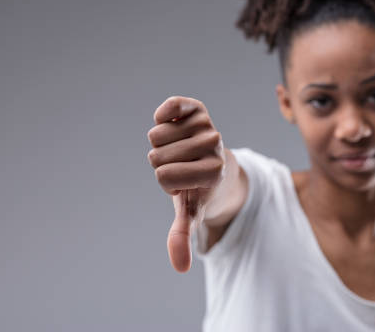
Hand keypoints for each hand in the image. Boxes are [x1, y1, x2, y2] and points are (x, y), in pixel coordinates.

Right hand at [147, 96, 224, 272]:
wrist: (218, 163)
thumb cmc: (200, 189)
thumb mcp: (191, 212)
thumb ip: (183, 236)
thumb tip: (181, 268)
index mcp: (213, 173)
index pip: (164, 177)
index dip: (166, 183)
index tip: (184, 183)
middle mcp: (214, 147)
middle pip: (157, 155)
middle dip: (162, 163)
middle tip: (183, 165)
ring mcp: (207, 126)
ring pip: (157, 134)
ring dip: (162, 144)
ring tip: (182, 150)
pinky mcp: (199, 109)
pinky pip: (171, 106)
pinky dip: (165, 113)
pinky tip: (172, 122)